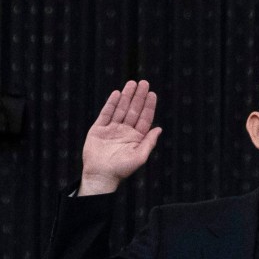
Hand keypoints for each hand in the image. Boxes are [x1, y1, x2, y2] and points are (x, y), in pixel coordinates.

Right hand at [78, 80, 161, 195]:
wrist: (100, 176)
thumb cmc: (121, 170)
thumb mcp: (139, 157)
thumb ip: (149, 142)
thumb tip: (159, 129)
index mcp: (136, 137)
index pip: (144, 118)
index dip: (148, 106)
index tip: (152, 93)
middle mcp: (125, 131)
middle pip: (133, 110)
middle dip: (138, 97)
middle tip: (143, 82)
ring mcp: (112, 129)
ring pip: (121, 109)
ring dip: (126, 96)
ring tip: (131, 83)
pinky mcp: (99, 129)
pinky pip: (106, 113)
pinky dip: (111, 104)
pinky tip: (117, 94)